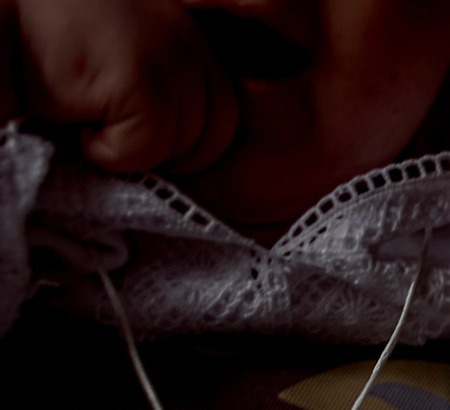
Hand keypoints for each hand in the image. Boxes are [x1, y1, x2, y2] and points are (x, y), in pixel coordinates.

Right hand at [5, 0, 237, 173]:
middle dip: (164, 148)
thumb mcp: (128, 58)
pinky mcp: (143, 83)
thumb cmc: (54, 43)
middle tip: (111, 126)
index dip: (186, 138)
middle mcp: (190, 43)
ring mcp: (171, 60)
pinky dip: (106, 150)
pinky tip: (74, 115)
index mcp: (190, 38)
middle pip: (214, 137)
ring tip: (87, 111)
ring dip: (131, 146)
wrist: (3, 18)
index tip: (141, 132)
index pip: (226, 114)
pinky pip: (144, 150)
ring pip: (181, 148)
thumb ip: (169, 87)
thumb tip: (186, 148)